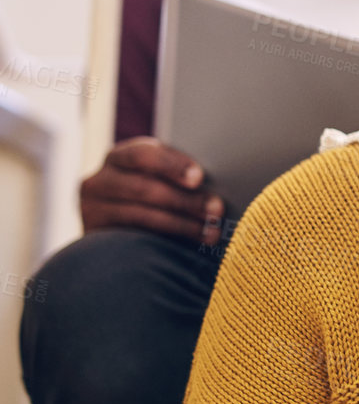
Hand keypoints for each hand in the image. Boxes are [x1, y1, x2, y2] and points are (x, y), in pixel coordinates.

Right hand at [80, 137, 223, 244]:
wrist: (118, 235)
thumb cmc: (157, 197)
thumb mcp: (161, 179)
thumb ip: (179, 177)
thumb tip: (222, 181)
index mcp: (121, 156)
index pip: (143, 154)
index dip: (172, 165)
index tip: (199, 178)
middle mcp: (99, 181)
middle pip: (143, 188)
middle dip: (185, 200)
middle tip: (216, 209)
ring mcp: (91, 210)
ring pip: (139, 216)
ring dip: (181, 225)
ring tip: (211, 232)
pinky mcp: (94, 238)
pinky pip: (129, 241)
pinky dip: (162, 243)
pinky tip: (187, 249)